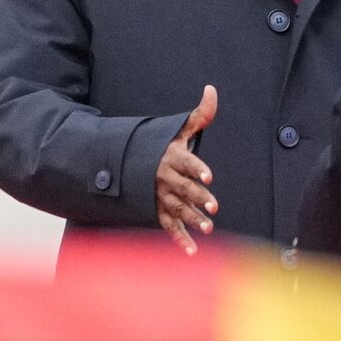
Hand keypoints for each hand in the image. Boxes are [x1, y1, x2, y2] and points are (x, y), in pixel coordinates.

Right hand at [155, 84, 217, 254]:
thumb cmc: (159, 144)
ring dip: (192, 219)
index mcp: (172, 156)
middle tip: (215, 207)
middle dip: (198, 197)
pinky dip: (179, 239)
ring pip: (177, 208)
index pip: (187, 162)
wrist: (126, 162)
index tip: (209, 176)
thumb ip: (198, 114)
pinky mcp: (156, 210)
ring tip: (208, 227)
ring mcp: (159, 195)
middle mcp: (165, 177)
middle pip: (184, 188)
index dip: (198, 169)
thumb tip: (211, 89)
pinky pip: (167, 226)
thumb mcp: (177, 129)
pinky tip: (192, 250)